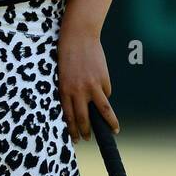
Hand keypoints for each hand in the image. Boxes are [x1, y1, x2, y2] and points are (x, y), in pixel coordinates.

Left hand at [57, 16, 118, 142]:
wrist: (79, 36)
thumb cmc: (67, 55)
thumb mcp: (62, 76)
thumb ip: (69, 92)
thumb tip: (81, 107)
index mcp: (64, 91)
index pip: (69, 117)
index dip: (73, 130)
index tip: (76, 139)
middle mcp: (78, 92)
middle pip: (84, 118)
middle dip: (86, 132)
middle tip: (88, 138)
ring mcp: (93, 86)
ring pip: (103, 111)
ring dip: (109, 123)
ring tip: (113, 131)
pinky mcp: (104, 80)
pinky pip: (107, 93)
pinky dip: (106, 95)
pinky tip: (104, 93)